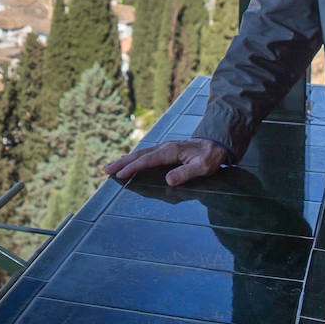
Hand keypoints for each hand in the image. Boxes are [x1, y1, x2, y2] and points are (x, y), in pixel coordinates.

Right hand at [104, 138, 227, 186]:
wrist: (218, 142)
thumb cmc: (211, 156)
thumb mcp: (203, 167)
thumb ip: (186, 173)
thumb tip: (168, 180)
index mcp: (171, 151)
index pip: (148, 160)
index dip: (133, 167)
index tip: (120, 174)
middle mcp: (165, 147)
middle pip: (140, 155)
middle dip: (123, 162)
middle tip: (106, 170)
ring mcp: (165, 147)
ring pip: (141, 153)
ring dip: (126, 159)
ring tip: (111, 166)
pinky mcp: (166, 150)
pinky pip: (146, 154)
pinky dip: (135, 158)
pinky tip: (130, 161)